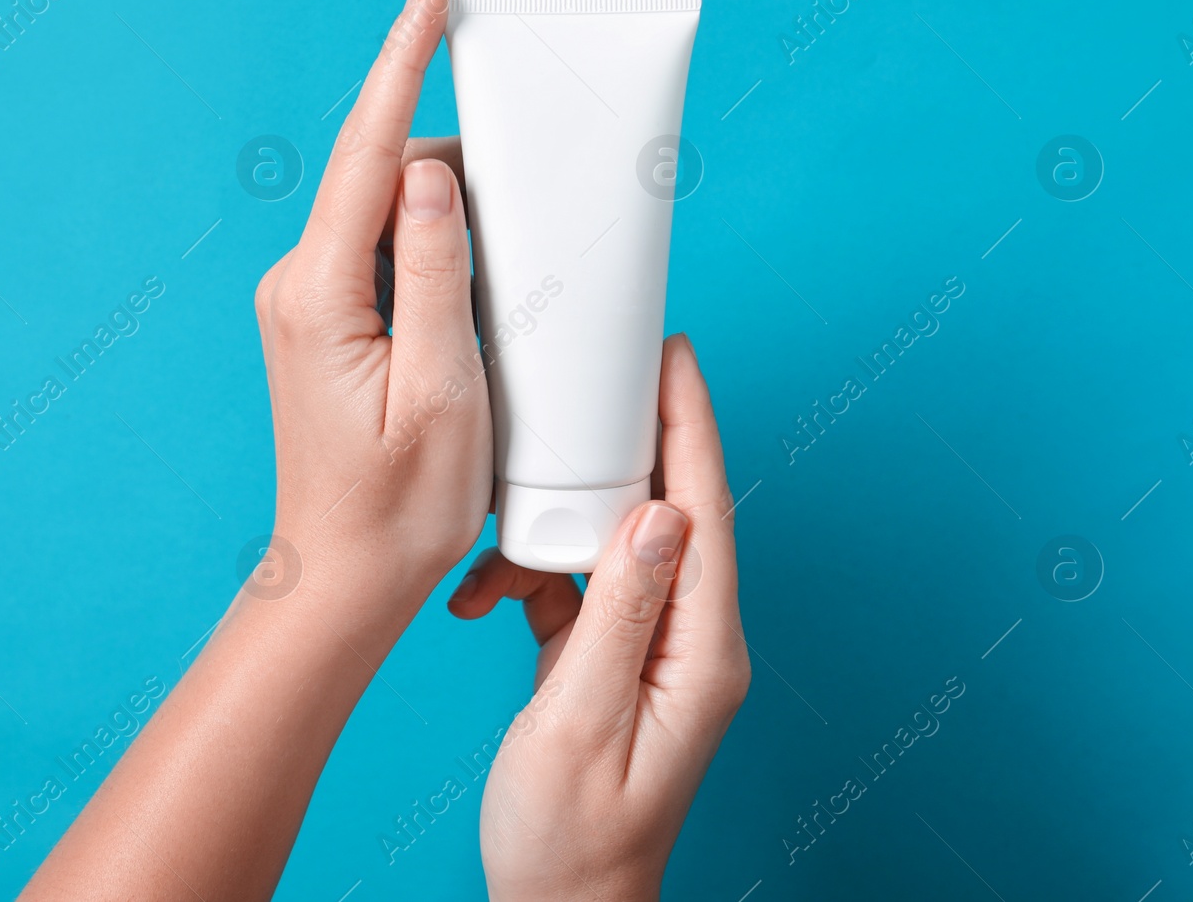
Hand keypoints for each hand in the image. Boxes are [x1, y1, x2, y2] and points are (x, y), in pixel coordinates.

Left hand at [254, 0, 491, 609]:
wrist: (344, 578)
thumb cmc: (401, 506)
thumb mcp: (442, 391)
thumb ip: (436, 274)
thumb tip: (434, 173)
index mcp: (320, 295)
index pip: (368, 153)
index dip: (404, 66)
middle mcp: (299, 285)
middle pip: (384, 177)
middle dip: (457, 158)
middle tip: (535, 167)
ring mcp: (308, 302)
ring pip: (389, 216)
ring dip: (453, 215)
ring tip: (512, 264)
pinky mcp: (326, 321)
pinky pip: (385, 255)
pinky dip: (436, 250)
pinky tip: (479, 285)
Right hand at [447, 335, 749, 901]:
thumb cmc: (571, 836)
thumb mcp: (582, 723)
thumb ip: (619, 614)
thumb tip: (660, 513)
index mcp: (701, 652)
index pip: (705, 514)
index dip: (691, 426)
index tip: (673, 355)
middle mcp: (690, 639)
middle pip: (670, 511)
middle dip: (633, 438)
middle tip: (599, 370)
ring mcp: (653, 646)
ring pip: (619, 541)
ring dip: (561, 514)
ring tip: (514, 485)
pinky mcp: (614, 656)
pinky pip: (583, 584)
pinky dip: (534, 572)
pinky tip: (487, 585)